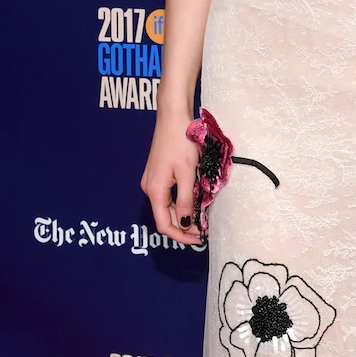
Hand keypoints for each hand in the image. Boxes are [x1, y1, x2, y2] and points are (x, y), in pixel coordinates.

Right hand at [141, 113, 203, 245]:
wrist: (173, 117)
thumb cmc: (181, 142)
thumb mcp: (187, 174)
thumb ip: (186, 201)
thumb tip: (186, 224)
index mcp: (155, 191)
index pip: (164, 225)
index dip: (181, 236)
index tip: (200, 239)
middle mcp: (150, 188)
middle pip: (165, 217)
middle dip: (184, 227)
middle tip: (205, 230)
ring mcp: (153, 181)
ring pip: (168, 207)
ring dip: (184, 215)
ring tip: (203, 218)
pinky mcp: (158, 174)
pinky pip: (169, 196)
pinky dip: (181, 203)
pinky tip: (194, 202)